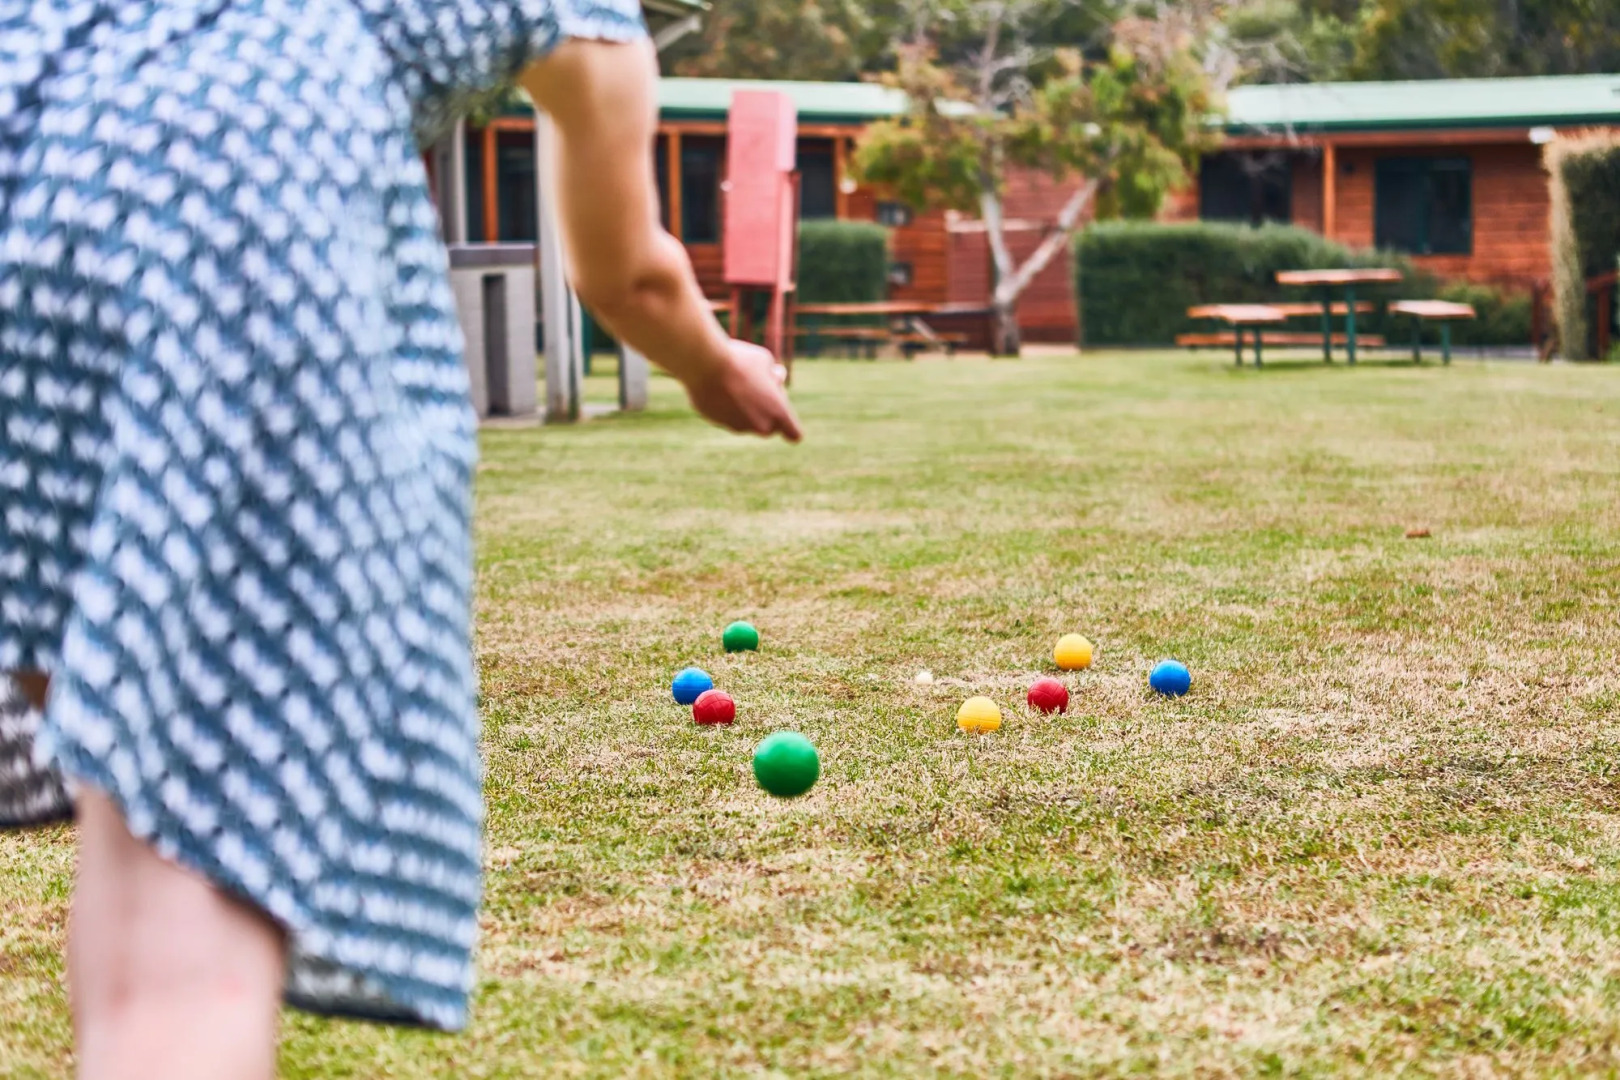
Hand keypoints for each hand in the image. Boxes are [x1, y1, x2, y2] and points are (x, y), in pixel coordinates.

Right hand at [685, 340, 802, 442]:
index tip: (781, 408)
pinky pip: (725, 414)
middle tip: (758, 385)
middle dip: (766, 410)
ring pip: (745, 420)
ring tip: (735, 380)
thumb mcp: (765, 360)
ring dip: (745, 405)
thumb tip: (775, 379)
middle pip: (769, 427)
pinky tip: (718, 383)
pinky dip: (725, 403)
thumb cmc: (741, 361)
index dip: (790, 424)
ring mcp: (736, 426)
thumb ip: (773, 375)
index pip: (794, 434)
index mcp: (778, 413)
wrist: (706, 364)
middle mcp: (759, 425)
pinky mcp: (715, 421)